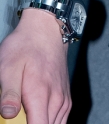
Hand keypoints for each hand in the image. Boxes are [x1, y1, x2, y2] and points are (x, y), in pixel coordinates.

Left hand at [0, 8, 69, 122]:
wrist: (46, 28)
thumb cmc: (25, 45)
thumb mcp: (8, 65)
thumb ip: (8, 91)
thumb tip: (7, 114)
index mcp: (41, 94)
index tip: (16, 122)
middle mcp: (56, 100)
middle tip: (19, 115)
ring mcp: (63, 100)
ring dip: (40, 123)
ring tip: (26, 114)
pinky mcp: (66, 98)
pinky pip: (60, 121)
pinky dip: (48, 122)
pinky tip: (36, 114)